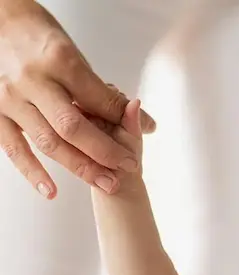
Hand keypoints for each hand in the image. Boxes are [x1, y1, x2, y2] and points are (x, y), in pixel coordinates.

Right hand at [0, 1, 154, 197]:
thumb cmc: (39, 38)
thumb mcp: (75, 54)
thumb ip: (104, 91)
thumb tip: (145, 121)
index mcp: (59, 62)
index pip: (98, 100)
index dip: (124, 121)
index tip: (143, 134)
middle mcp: (33, 81)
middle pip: (73, 127)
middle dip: (105, 152)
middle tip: (129, 167)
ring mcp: (11, 100)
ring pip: (48, 142)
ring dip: (80, 167)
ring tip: (106, 182)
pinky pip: (14, 148)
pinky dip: (33, 173)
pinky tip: (51, 191)